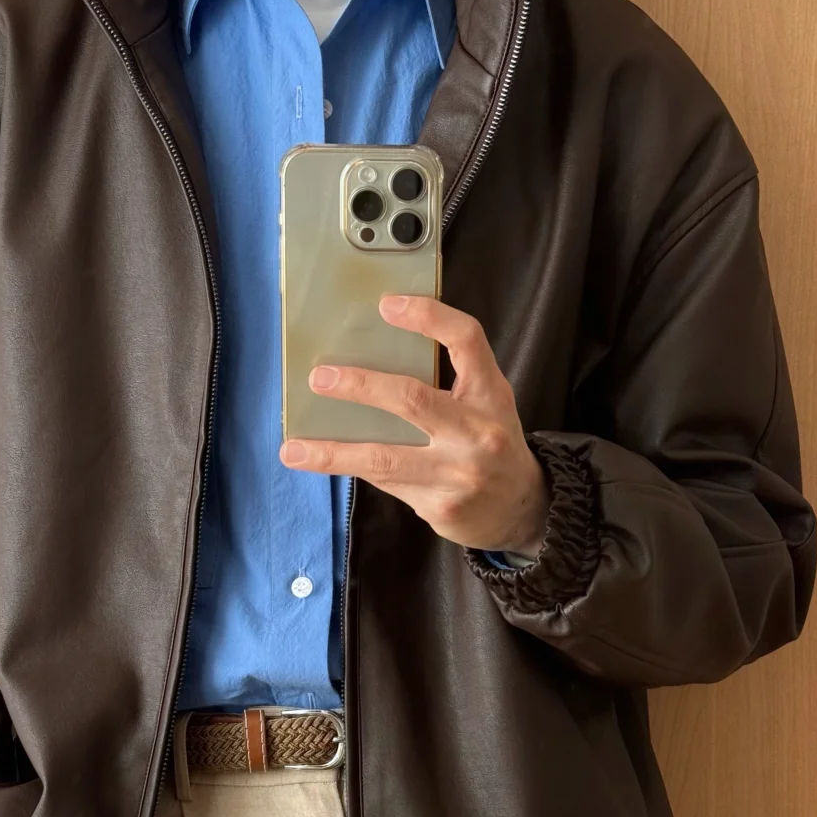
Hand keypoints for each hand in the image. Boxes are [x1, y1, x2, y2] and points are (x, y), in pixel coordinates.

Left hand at [278, 296, 550, 556]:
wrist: (523, 511)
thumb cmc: (491, 446)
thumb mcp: (485, 405)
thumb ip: (445, 385)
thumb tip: (370, 363)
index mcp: (490, 395)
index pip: (466, 341)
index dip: (429, 317)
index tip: (387, 305)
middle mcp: (477, 431)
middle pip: (412, 399)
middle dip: (360, 387)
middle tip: (319, 378)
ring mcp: (458, 473)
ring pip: (383, 458)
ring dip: (333, 453)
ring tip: (294, 450)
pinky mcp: (441, 507)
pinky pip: (386, 482)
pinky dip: (356, 469)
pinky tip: (327, 465)